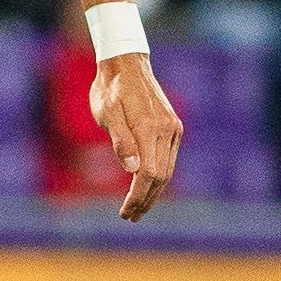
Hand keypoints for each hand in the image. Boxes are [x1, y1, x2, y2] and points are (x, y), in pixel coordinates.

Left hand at [90, 52, 181, 221]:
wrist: (126, 63)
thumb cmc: (110, 89)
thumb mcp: (106, 112)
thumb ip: (120, 140)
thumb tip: (132, 170)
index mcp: (149, 127)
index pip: (148, 174)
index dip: (137, 197)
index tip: (125, 212)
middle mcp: (167, 129)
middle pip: (161, 176)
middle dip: (146, 200)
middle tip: (130, 217)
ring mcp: (173, 128)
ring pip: (167, 170)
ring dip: (154, 192)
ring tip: (139, 208)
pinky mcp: (173, 126)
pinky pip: (169, 158)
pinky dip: (159, 176)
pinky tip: (147, 185)